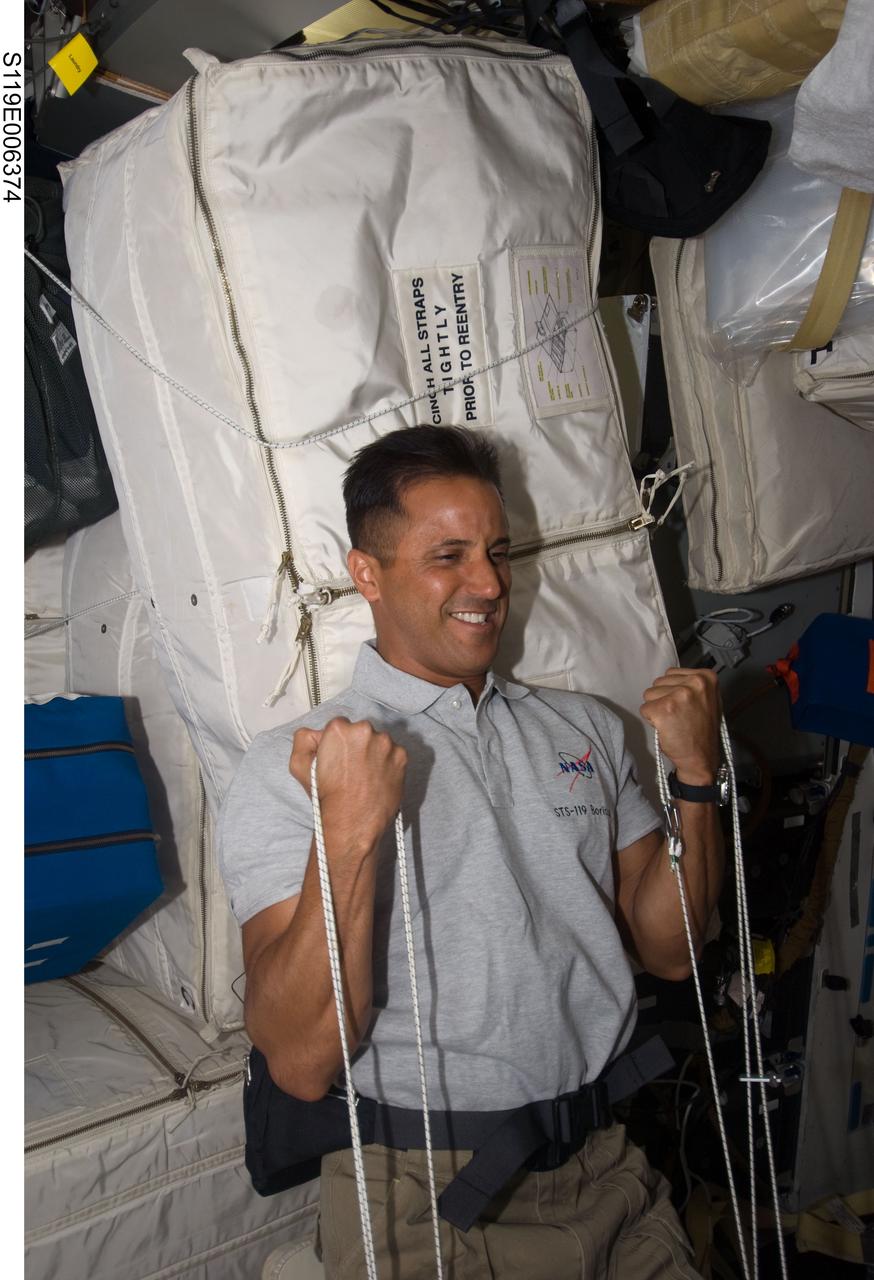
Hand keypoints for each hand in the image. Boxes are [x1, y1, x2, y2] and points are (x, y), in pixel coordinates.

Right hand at [290, 717, 407, 842]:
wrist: (352, 822)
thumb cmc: (327, 796)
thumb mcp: (298, 764)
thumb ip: (304, 738)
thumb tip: (317, 732)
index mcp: (340, 729)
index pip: (340, 726)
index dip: (337, 743)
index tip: (338, 758)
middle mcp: (365, 731)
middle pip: (360, 732)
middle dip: (356, 746)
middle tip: (350, 768)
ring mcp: (386, 744)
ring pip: (378, 742)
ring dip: (373, 754)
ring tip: (364, 776)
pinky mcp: (401, 757)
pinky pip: (393, 754)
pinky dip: (387, 764)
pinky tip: (376, 779)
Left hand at [640, 668, 720, 783]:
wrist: (701, 758)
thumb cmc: (701, 731)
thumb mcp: (706, 699)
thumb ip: (690, 685)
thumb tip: (669, 678)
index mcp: (706, 676)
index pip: (671, 674)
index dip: (672, 691)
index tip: (685, 706)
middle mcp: (694, 682)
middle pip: (658, 682)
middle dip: (663, 699)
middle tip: (679, 716)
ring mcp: (680, 695)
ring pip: (649, 694)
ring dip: (656, 709)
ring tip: (673, 721)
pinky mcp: (664, 709)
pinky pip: (644, 709)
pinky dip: (651, 720)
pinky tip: (666, 728)